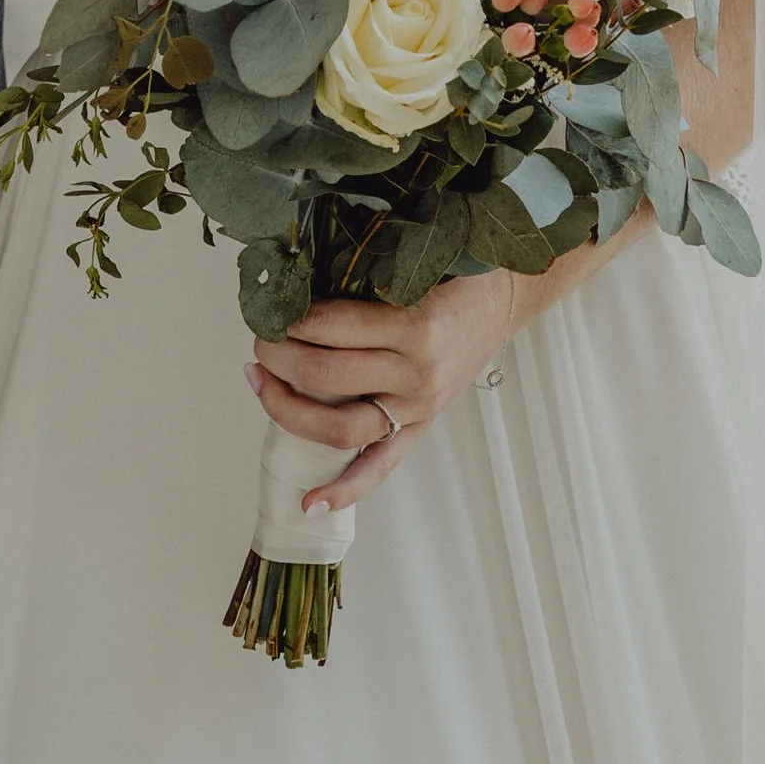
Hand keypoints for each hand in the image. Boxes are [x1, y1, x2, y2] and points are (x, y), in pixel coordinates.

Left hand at [248, 275, 521, 514]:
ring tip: (260, 381)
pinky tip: (309, 502)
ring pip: (340, 427)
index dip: (291, 319)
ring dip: (287, 408)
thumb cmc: (457, 272)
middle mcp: (417, 373)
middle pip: (326, 376)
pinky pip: (378, 467)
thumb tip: (294, 278)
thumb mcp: (413, 262)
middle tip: (259, 339)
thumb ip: (363, 273)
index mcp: (416, 325)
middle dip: (278, 356)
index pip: (332, 327)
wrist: (505, 297)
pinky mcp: (419, 428)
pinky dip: (344, 489)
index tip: (269, 306)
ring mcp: (418, 407)